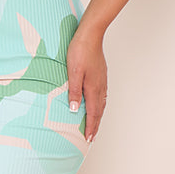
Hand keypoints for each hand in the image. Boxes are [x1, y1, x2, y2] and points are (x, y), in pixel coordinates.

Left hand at [66, 27, 107, 141]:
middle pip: (99, 111)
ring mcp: (102, 80)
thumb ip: (74, 91)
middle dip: (96, 125)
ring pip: (101, 103)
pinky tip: (97, 104)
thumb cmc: (80, 51)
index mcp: (93, 88)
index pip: (92, 113)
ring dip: (98, 116)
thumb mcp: (73, 72)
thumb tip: (74, 109)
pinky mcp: (101, 75)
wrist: (90, 35)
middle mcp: (100, 86)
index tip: (89, 138)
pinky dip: (99, 105)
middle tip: (92, 137)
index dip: (90, 126)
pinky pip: (102, 95)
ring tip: (95, 124)